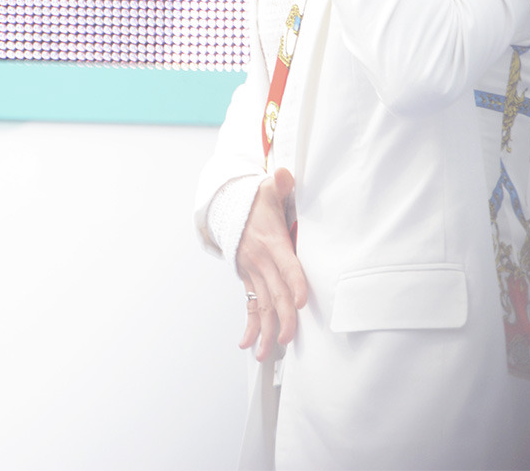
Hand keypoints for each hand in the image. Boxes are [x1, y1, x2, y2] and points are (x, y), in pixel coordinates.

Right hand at [236, 168, 307, 361]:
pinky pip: (249, 305)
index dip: (294, 282)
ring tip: (267, 353)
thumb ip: (280, 184)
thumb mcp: (268, 189)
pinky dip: (249, 326)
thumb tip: (284, 176)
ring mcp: (253, 271)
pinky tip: (248, 344)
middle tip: (290, 339)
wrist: (227, 208)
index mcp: (271, 241)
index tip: (302, 301)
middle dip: (283, 317)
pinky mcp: (248, 278)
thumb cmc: (254, 201)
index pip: (286, 264)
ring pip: (261, 304)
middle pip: (274, 292)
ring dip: (265, 330)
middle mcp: (261, 260)